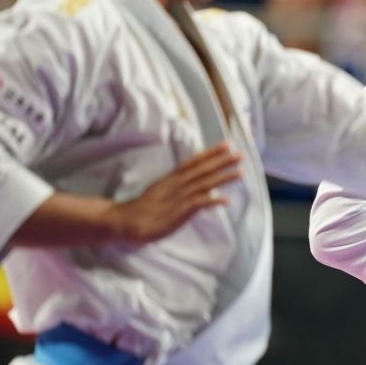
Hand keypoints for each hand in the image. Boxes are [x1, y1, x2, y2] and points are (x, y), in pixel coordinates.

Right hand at [109, 144, 243, 243]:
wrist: (125, 220)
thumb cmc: (144, 208)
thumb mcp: (162, 191)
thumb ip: (179, 187)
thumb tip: (196, 186)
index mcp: (172, 178)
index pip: (194, 161)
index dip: (211, 152)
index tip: (228, 144)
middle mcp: (176, 184)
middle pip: (203, 170)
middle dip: (222, 161)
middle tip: (240, 154)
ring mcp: (177, 197)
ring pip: (204, 184)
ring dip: (223, 178)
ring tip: (241, 172)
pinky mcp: (177, 212)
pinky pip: (197, 204)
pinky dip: (212, 201)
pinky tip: (226, 200)